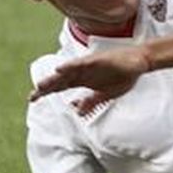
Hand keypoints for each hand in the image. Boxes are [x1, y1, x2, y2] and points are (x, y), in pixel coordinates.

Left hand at [31, 46, 150, 115]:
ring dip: (55, 78)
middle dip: (47, 88)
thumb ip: (92, 102)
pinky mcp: (98, 60)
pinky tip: (61, 69)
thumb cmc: (124, 75)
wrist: (140, 62)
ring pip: (67, 72)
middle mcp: (83, 72)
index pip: (61, 86)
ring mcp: (89, 65)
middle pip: (60, 81)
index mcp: (84, 81)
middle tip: (33, 96)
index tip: (32, 99)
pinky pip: (81, 64)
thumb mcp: (107, 94)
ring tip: (41, 85)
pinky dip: (70, 66)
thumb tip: (77, 112)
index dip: (47, 92)